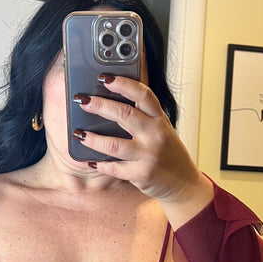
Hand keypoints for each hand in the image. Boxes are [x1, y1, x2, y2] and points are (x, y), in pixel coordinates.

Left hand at [73, 75, 213, 226]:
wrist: (183, 184)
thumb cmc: (169, 154)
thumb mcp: (162, 130)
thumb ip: (144, 117)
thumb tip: (111, 103)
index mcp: (160, 120)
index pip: (143, 95)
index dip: (123, 84)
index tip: (105, 78)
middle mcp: (156, 135)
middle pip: (124, 114)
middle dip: (99, 105)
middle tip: (83, 100)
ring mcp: (148, 155)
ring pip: (113, 144)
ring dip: (92, 138)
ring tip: (79, 134)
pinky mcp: (141, 174)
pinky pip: (114, 168)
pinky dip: (100, 164)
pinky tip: (90, 160)